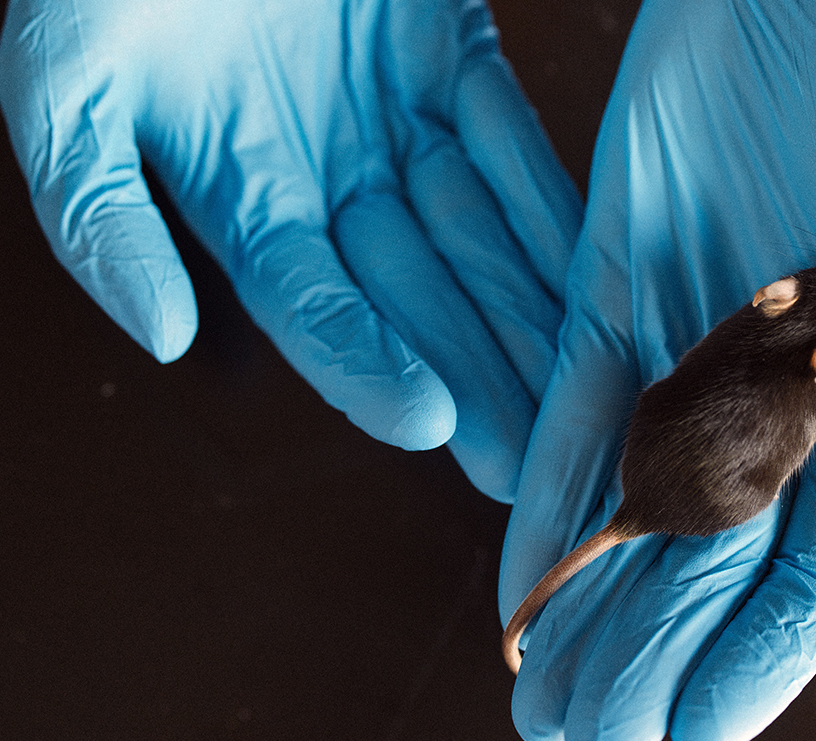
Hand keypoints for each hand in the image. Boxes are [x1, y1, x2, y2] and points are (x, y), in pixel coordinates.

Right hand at [0, 0, 580, 502]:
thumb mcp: (68, 77)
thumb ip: (98, 212)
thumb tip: (165, 339)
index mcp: (245, 198)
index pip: (314, 306)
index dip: (366, 364)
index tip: (427, 422)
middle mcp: (331, 178)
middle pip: (417, 297)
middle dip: (478, 376)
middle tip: (534, 457)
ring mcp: (397, 121)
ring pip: (479, 237)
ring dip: (531, 313)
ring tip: (583, 387)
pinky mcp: (451, 56)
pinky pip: (511, 145)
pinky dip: (551, 207)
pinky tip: (595, 273)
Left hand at [499, 0, 815, 740]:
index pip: (812, 570)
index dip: (757, 655)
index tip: (693, 729)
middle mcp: (771, 406)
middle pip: (708, 565)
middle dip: (650, 658)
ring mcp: (684, 360)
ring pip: (633, 514)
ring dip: (590, 609)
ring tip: (541, 703)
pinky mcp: (611, 301)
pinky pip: (570, 420)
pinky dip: (544, 500)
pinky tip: (520, 580)